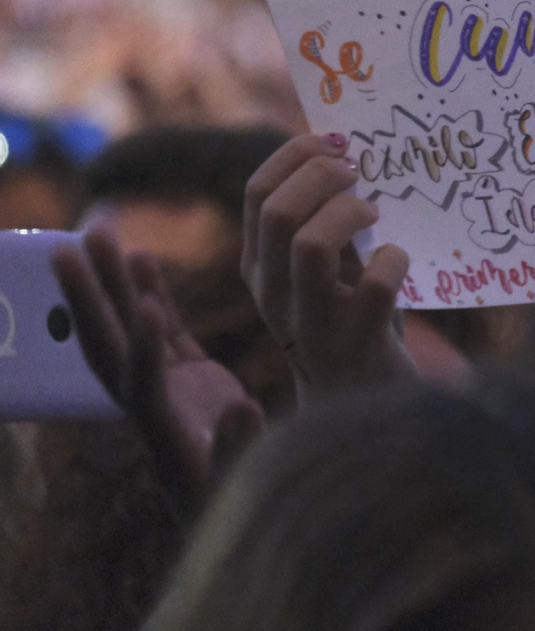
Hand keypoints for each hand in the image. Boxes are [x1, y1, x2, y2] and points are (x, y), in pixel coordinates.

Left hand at [52, 231, 263, 514]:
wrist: (254, 517)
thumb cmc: (251, 508)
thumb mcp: (250, 486)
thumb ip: (241, 448)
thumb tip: (242, 409)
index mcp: (166, 433)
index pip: (143, 384)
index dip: (141, 349)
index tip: (143, 307)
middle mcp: (153, 408)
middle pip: (110, 348)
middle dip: (86, 301)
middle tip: (63, 250)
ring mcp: (169, 392)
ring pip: (130, 331)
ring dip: (111, 284)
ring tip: (97, 233)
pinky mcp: (190, 385)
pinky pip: (162, 334)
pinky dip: (150, 298)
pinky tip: (142, 259)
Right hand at [241, 133, 415, 397]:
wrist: (363, 406)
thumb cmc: (354, 317)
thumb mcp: (328, 268)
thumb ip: (328, 220)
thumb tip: (350, 150)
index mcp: (259, 266)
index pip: (256, 191)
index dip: (297, 154)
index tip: (337, 142)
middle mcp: (272, 295)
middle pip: (279, 210)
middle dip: (325, 174)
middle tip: (360, 173)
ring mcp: (310, 325)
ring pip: (310, 244)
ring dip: (350, 213)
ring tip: (375, 214)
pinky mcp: (355, 346)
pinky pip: (375, 285)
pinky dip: (394, 260)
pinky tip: (399, 260)